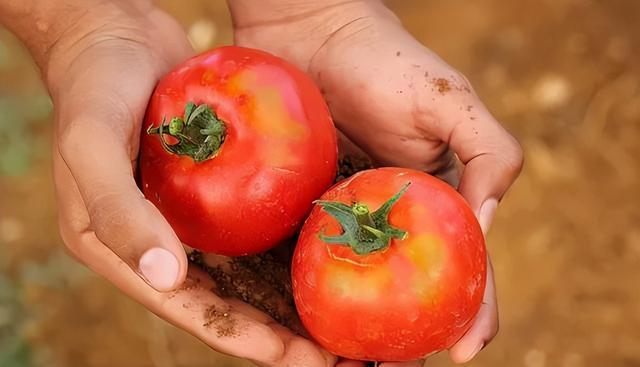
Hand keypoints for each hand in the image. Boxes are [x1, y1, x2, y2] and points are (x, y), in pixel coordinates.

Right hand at [2, 1, 335, 364]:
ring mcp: (186, 219)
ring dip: (289, 300)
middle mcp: (157, 243)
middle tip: (334, 356)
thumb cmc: (93, 88)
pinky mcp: (210, 191)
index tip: (293, 358)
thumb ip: (119, 213)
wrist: (113, 35)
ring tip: (338, 321)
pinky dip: (285, 249)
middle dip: (276, 334)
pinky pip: (252, 228)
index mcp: (121, 250)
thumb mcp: (91, 146)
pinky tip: (325, 257)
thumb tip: (166, 279)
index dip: (242, 337)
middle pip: (225, 302)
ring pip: (245, 273)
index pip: (189, 307)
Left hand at [230, 0, 522, 364]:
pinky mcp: (302, 207)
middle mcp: (393, 215)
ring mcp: (346, 215)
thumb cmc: (384, 61)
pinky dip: (311, 292)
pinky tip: (304, 322)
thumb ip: (490, 156)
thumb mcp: (451, 101)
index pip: (464, 263)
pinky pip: (308, 257)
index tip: (466, 351)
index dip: (473, 309)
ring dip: (359, 326)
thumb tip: (485, 230)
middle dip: (411, 333)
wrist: (309, 32)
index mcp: (437, 198)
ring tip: (349, 364)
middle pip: (410, 286)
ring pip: (359, 283)